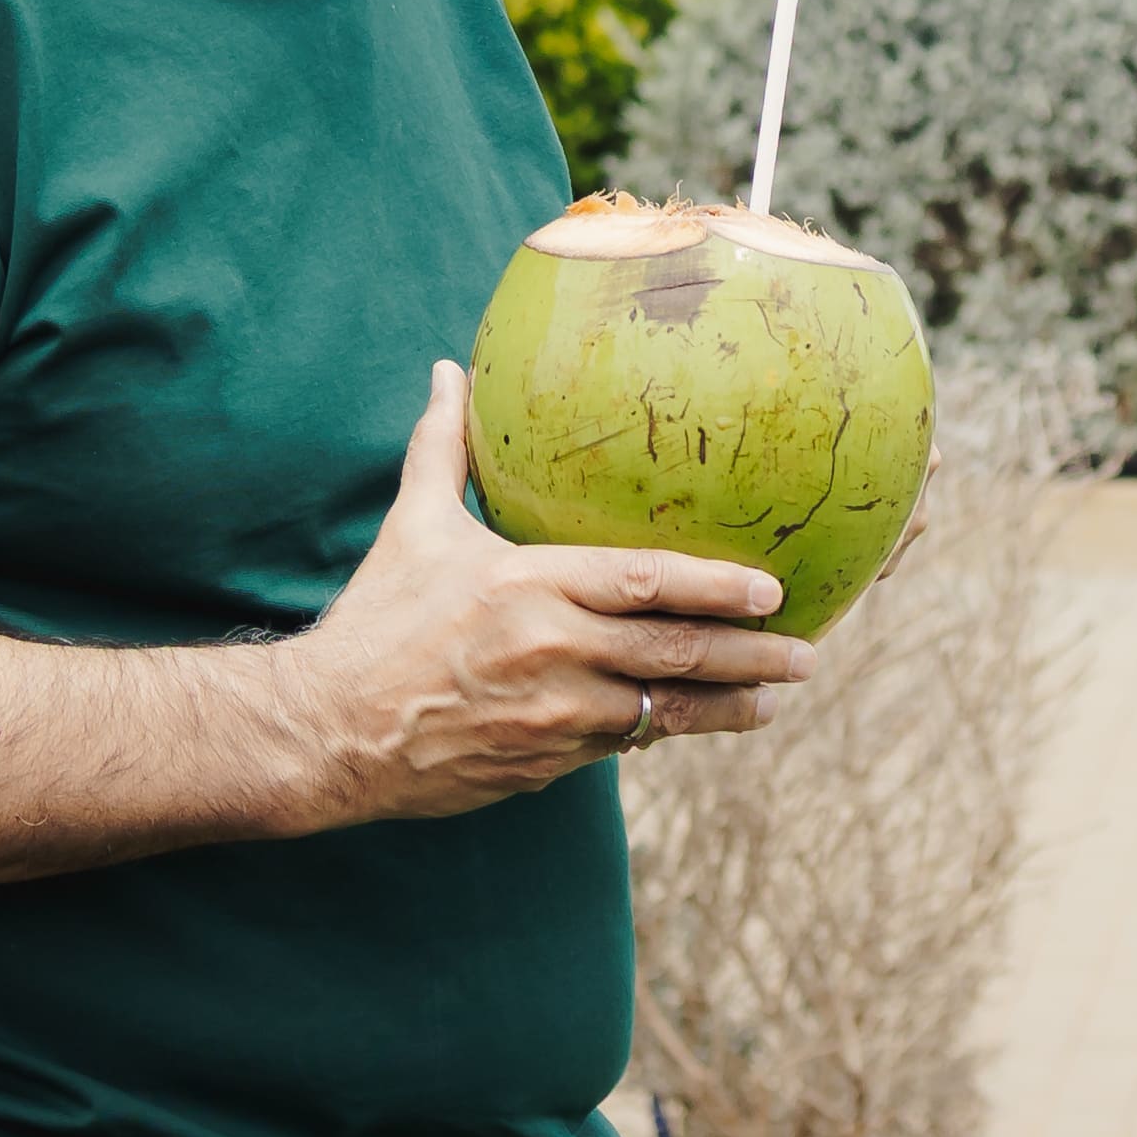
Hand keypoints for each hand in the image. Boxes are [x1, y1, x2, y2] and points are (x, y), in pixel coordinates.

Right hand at [283, 362, 819, 821]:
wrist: (329, 731)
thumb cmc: (377, 620)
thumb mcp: (412, 527)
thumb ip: (442, 447)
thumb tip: (448, 370)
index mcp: (527, 586)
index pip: (644, 584)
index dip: (715, 588)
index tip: (770, 589)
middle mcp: (550, 653)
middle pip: (673, 655)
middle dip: (749, 657)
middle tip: (807, 653)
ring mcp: (552, 718)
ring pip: (661, 712)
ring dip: (727, 707)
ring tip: (777, 698)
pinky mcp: (545, 765)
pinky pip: (622, 744)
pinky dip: (665, 730)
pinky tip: (703, 721)